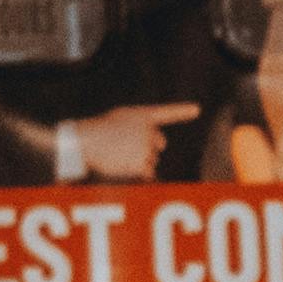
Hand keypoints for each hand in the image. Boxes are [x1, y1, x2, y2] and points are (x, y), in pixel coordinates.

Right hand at [58, 104, 200, 178]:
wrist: (86, 141)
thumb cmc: (98, 130)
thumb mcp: (120, 119)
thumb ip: (138, 127)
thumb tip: (152, 147)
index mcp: (142, 115)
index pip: (166, 112)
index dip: (182, 111)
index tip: (197, 109)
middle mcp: (148, 130)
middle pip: (159, 144)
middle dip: (149, 148)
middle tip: (127, 146)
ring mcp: (147, 147)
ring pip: (152, 160)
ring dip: (139, 160)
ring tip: (119, 154)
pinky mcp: (143, 162)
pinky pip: (148, 172)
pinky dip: (138, 172)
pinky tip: (123, 164)